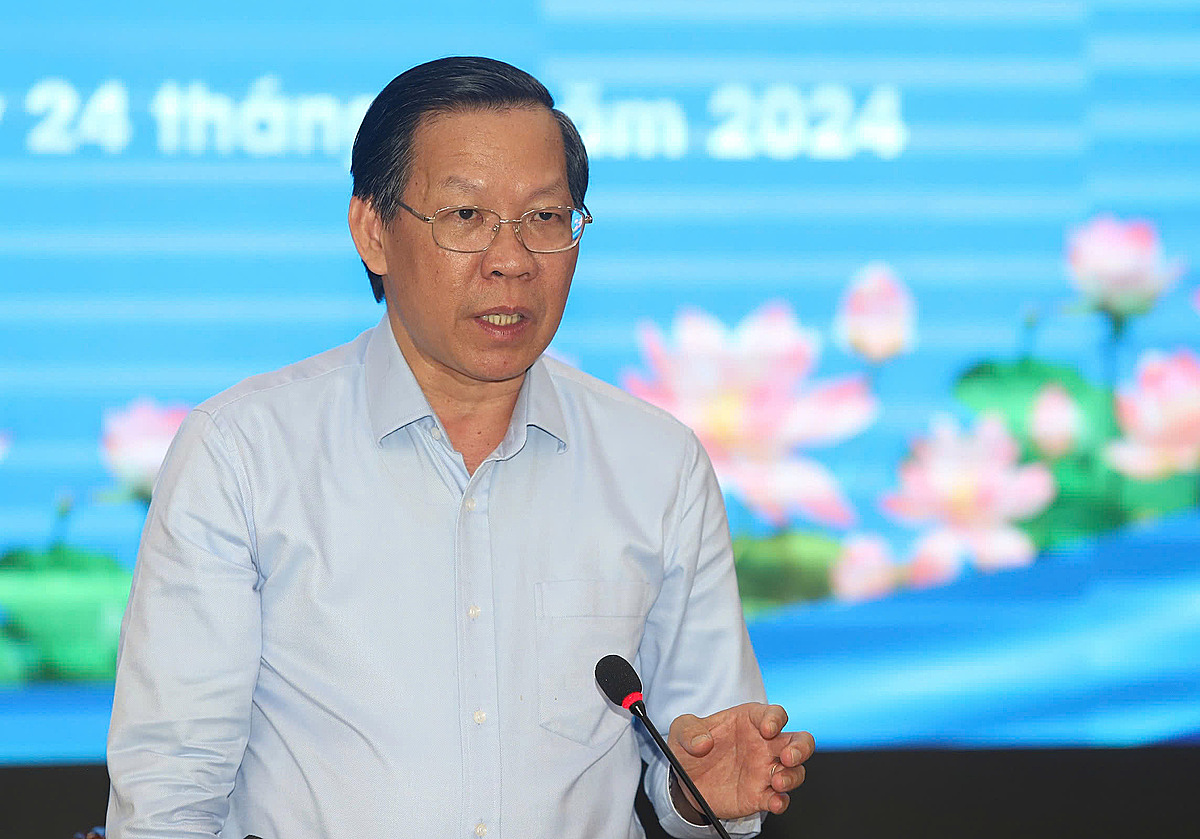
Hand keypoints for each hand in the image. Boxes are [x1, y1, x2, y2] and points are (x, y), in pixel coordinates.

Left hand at [668, 703, 813, 820]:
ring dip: (792, 776)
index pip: (775, 714)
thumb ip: (689, 731)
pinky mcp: (760, 795)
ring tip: (776, 781)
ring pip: (795, 771)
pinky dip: (780, 802)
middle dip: (800, 748)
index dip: (776, 719)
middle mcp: (764, 745)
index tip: (767, 729)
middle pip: (799, 741)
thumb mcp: (681, 731)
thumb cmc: (690, 748)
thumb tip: (702, 742)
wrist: (685, 781)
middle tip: (787, 756)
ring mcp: (764, 771)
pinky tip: (773, 802)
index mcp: (750, 721)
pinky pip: (779, 799)